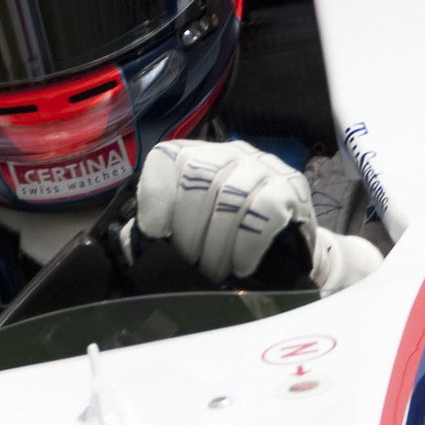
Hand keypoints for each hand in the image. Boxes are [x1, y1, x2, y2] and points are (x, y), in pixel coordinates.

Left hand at [129, 140, 380, 293]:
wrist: (288, 254)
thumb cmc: (228, 244)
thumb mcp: (190, 234)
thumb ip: (157, 233)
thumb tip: (132, 243)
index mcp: (197, 157)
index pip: (166, 156)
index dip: (156, 196)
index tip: (157, 234)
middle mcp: (230, 153)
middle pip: (196, 177)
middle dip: (189, 231)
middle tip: (193, 263)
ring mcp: (263, 166)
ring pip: (229, 196)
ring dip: (217, 244)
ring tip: (215, 272)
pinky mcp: (291, 188)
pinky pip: (263, 211)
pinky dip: (246, 244)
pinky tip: (241, 265)